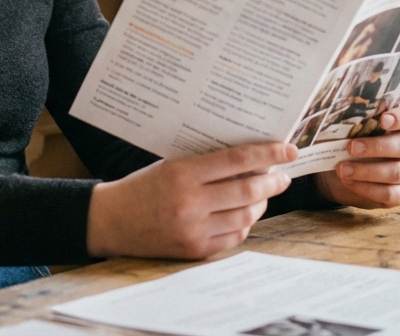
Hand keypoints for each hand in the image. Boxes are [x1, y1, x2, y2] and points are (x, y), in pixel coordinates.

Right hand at [87, 142, 296, 259]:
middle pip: (248, 191)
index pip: (237, 160)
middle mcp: (190, 202)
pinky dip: (244, 224)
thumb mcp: (171, 164)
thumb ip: (207, 163)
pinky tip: (244, 213)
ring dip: (261, 203)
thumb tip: (250, 160)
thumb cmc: (143, 185)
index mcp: (183, 173)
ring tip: (263, 193)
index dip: (268, 155)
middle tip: (283, 176)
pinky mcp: (194, 250)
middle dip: (273, 182)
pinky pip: (233, 237)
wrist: (111, 220)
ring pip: (245, 216)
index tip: (289, 150)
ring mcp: (193, 229)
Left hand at [313, 102, 399, 208]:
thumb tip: (332, 114)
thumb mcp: (353, 127)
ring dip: (367, 171)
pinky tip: (349, 182)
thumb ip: (354, 119)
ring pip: (397, 172)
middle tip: (351, 147)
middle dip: (377, 147)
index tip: (383, 119)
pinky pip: (391, 193)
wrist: (346, 170)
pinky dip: (367, 188)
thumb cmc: (353, 140)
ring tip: (342, 169)